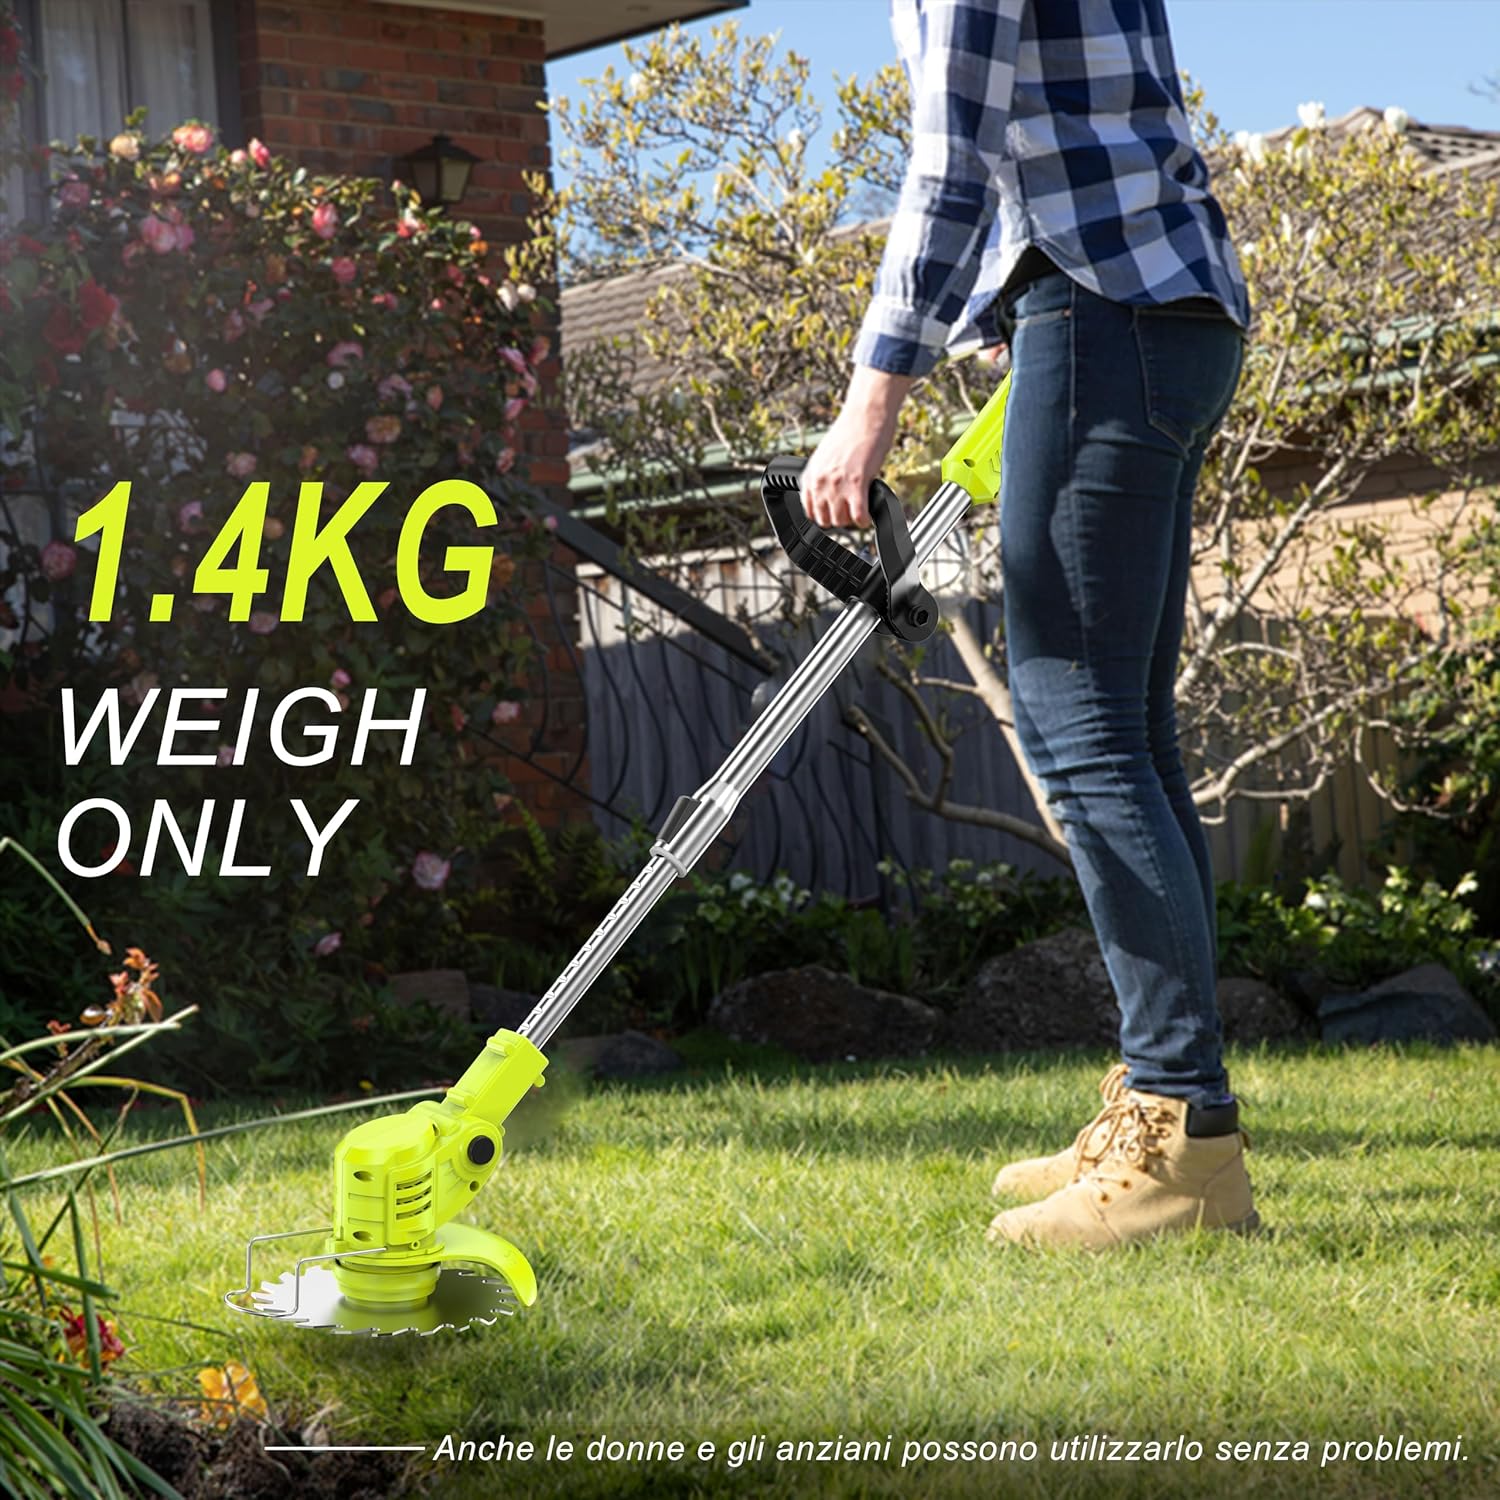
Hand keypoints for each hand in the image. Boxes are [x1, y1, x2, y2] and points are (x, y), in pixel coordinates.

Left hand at [800, 366, 912, 528]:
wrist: (865, 415)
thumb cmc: (850, 431)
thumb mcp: (826, 456)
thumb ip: (823, 475)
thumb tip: (828, 492)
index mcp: (810, 475)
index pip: (809, 511)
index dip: (824, 514)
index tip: (835, 512)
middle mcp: (820, 482)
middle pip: (825, 520)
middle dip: (839, 518)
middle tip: (850, 509)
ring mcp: (837, 485)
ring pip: (841, 521)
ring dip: (852, 519)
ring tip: (860, 509)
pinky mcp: (856, 485)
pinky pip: (858, 517)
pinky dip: (864, 519)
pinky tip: (867, 514)